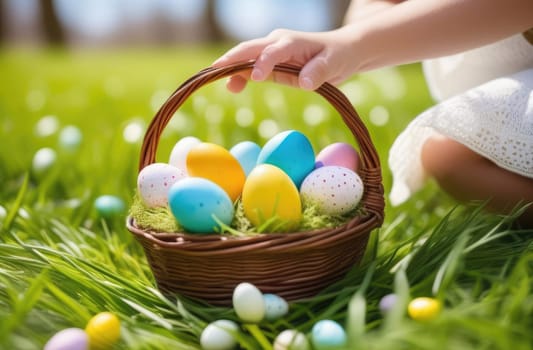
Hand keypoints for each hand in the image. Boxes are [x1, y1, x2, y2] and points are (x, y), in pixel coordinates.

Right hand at [212, 28, 353, 92]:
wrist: (341, 51)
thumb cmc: (338, 56)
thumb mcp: (334, 65)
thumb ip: (319, 72)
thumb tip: (304, 83)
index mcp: (292, 42)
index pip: (273, 51)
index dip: (263, 63)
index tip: (256, 78)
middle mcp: (277, 42)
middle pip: (250, 49)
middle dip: (232, 59)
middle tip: (214, 72)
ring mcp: (271, 51)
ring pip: (246, 57)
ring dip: (231, 68)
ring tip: (217, 82)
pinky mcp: (270, 61)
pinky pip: (251, 66)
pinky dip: (240, 74)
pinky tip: (232, 86)